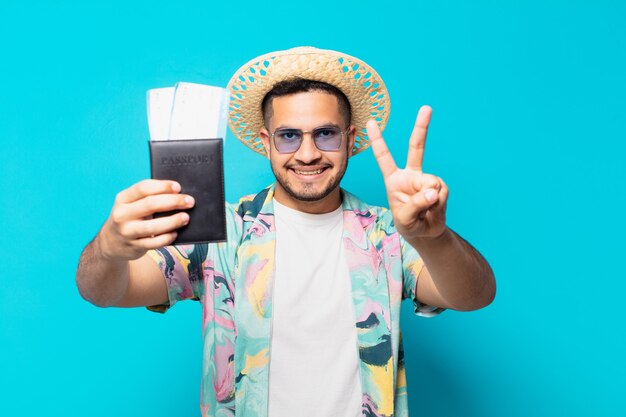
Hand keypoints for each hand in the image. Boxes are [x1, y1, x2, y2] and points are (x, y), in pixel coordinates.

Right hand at [96, 179, 194, 260]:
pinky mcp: (134, 247)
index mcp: (123, 199)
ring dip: (172, 221)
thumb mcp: (131, 205)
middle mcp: (122, 215)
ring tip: (185, 217)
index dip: (162, 186)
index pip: (143, 188)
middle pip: (150, 204)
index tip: (178, 187)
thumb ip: (148, 198)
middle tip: (189, 201)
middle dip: (173, 201)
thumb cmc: (130, 218)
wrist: (111, 242)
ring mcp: (127, 232)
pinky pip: (154, 243)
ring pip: (152, 226)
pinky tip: (175, 233)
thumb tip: (177, 194)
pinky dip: (167, 238)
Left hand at [367, 105, 448, 241]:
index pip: (384, 157)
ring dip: (430, 201)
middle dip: (422, 127)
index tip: (370, 122)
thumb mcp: (405, 219)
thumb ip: (415, 204)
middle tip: (426, 108)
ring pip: (432, 183)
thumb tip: (433, 190)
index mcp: (393, 180)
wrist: (426, 233)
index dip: (378, 140)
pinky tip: (434, 208)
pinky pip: (442, 191)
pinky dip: (439, 203)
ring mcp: (426, 179)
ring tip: (424, 211)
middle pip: (417, 148)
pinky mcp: (440, 186)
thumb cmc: (409, 224)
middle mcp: (410, 175)